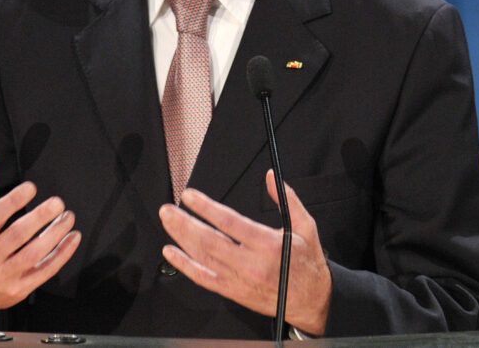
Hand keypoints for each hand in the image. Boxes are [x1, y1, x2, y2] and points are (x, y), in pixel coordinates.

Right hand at [0, 153, 81, 328]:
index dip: (13, 201)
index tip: (32, 187)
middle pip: (16, 236)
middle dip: (40, 218)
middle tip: (58, 202)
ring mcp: (2, 277)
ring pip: (33, 255)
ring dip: (55, 234)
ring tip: (68, 217)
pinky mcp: (18, 290)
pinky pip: (44, 272)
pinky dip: (62, 255)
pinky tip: (73, 238)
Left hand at [158, 170, 331, 334]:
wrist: (311, 300)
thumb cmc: (306, 263)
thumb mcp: (305, 227)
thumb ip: (287, 200)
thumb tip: (271, 177)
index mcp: (267, 244)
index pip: (229, 222)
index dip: (206, 208)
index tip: (190, 196)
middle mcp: (251, 263)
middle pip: (209, 240)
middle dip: (184, 223)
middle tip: (168, 209)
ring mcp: (239, 280)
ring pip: (203, 258)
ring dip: (181, 239)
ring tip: (168, 222)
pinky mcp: (233, 292)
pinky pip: (204, 279)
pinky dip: (185, 265)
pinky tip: (172, 253)